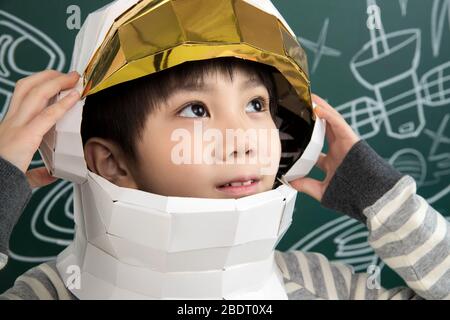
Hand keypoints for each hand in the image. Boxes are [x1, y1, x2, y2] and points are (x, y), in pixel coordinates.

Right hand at [0, 70, 79, 187]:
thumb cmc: (2, 180)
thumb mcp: (20, 173)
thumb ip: (37, 173)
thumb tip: (51, 176)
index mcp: (9, 128)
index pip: (21, 96)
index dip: (39, 84)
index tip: (56, 81)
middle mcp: (10, 122)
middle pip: (27, 87)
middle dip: (49, 76)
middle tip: (69, 74)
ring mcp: (16, 127)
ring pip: (35, 93)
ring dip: (57, 81)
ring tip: (74, 77)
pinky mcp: (24, 136)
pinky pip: (47, 115)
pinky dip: (63, 103)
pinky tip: (75, 95)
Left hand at [289, 94, 359, 200]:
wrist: (372, 198)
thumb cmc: (353, 196)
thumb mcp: (323, 191)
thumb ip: (306, 184)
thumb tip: (290, 181)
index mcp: (332, 162)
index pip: (314, 148)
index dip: (303, 140)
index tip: (292, 134)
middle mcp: (338, 150)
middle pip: (322, 128)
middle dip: (312, 118)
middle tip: (300, 106)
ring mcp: (345, 143)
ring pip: (330, 121)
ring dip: (319, 108)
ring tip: (307, 98)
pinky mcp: (351, 138)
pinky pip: (338, 123)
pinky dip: (327, 114)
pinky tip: (316, 107)